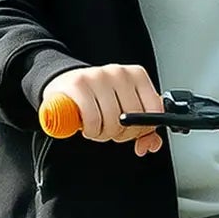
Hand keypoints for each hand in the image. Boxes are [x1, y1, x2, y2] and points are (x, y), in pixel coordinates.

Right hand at [44, 63, 164, 154]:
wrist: (64, 86)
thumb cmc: (98, 99)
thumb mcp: (124, 110)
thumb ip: (143, 129)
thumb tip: (151, 144)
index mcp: (137, 76)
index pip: (154, 110)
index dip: (143, 129)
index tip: (132, 131)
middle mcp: (119, 72)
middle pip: (133, 118)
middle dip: (121, 134)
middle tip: (110, 130)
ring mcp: (98, 76)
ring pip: (113, 121)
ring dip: (103, 134)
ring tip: (97, 127)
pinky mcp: (78, 84)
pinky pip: (93, 119)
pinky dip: (91, 130)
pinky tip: (87, 127)